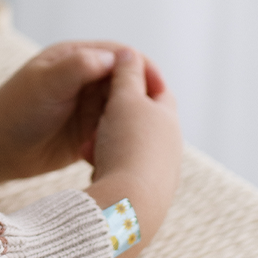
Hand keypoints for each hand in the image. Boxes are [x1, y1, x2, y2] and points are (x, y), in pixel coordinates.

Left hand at [0, 39, 159, 199]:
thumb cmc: (15, 109)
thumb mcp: (47, 83)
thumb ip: (79, 67)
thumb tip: (117, 57)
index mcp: (77, 58)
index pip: (122, 56)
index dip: (144, 70)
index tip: (160, 91)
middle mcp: (85, 80)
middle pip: (128, 85)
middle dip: (143, 102)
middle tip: (158, 125)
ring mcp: (86, 108)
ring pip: (124, 112)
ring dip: (132, 126)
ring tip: (138, 144)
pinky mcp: (86, 135)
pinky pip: (114, 136)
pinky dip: (120, 145)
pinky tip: (118, 158)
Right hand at [86, 47, 182, 257]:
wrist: (129, 204)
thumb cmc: (127, 144)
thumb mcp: (125, 99)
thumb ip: (127, 74)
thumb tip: (130, 53)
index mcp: (168, 119)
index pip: (158, 87)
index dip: (137, 73)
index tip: (114, 67)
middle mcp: (170, 146)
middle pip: (143, 116)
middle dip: (119, 107)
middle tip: (95, 100)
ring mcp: (160, 172)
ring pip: (130, 142)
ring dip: (108, 134)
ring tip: (87, 135)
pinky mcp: (144, 192)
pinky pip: (121, 165)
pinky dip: (106, 157)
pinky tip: (89, 159)